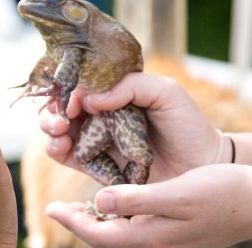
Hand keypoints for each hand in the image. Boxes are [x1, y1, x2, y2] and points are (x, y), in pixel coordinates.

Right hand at [41, 72, 230, 182]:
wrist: (202, 167)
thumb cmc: (188, 126)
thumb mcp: (165, 92)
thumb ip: (130, 85)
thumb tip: (92, 97)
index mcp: (115, 93)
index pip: (80, 85)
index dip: (69, 89)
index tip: (74, 98)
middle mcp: (101, 115)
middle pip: (63, 106)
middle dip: (53, 109)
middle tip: (62, 118)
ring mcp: (96, 140)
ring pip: (58, 130)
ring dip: (49, 127)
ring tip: (60, 131)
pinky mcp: (95, 166)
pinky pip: (67, 157)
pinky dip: (56, 150)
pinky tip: (61, 146)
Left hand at [45, 164, 251, 246]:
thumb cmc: (223, 194)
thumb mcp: (177, 193)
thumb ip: (137, 200)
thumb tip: (100, 202)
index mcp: (151, 237)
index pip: (99, 235)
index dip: (72, 221)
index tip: (50, 209)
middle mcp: (155, 243)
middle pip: (105, 239)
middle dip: (80, 224)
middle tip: (59, 207)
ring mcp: (165, 241)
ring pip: (119, 235)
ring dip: (98, 222)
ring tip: (81, 205)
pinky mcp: (174, 233)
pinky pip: (135, 230)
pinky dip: (119, 217)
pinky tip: (117, 202)